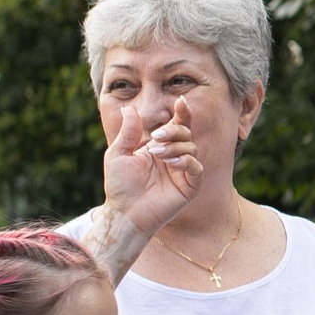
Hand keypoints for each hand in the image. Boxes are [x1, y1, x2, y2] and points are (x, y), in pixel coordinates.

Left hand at [99, 100, 206, 248]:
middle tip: (156, 137)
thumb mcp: (118, 154)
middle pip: (186, 132)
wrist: (125, 212)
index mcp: (159, 146)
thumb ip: (127, 132)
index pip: (176, 125)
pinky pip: (196, 168)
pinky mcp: (189, 186)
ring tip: (157, 154)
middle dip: (174, 130)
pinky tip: (171, 163)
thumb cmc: (120, 185)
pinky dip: (186, 161)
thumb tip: (129, 108)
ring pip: (191, 147)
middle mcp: (173, 156)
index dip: (182, 113)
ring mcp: (182, 172)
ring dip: (175, 146)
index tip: (181, 102)